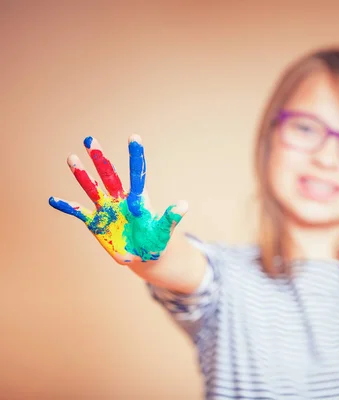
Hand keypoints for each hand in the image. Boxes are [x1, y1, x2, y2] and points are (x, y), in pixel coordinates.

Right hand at [49, 135, 187, 263]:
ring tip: (71, 158)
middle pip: (109, 176)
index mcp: (138, 199)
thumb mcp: (164, 231)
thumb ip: (171, 218)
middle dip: (100, 159)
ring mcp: (107, 210)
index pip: (137, 174)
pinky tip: (53, 199)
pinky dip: (67, 206)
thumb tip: (184, 205)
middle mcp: (120, 200)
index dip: (135, 157)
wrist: (143, 256)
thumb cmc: (156, 241)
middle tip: (91, 140)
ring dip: (82, 175)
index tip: (135, 137)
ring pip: (92, 188)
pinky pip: (79, 212)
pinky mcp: (96, 223)